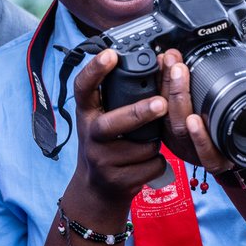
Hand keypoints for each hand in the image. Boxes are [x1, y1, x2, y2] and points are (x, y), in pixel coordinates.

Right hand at [68, 50, 169, 216]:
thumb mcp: (102, 119)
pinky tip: (146, 164)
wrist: (97, 190)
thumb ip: (119, 98)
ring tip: (148, 144)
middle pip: (113, 123)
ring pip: (142, 147)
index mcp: (87, 113)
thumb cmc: (106, 146)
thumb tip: (157, 61)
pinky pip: (151, 166)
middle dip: (139, 112)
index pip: (83, 87)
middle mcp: (90, 135)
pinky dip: (157, 164)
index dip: (95, 70)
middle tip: (162, 103)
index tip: (110, 54)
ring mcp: (101, 160)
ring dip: (155, 144)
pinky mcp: (116, 180)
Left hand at [163, 53, 245, 170]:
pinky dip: (159, 87)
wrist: (234, 149)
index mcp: (223, 156)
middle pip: (181, 129)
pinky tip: (160, 71)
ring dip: (167, 87)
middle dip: (178, 96)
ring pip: (168, 118)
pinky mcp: (169, 126)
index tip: (195, 120)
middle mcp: (198, 151)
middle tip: (179, 69)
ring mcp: (181, 139)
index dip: (199, 139)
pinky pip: (160, 110)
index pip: (208, 153)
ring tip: (171, 64)